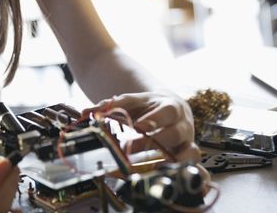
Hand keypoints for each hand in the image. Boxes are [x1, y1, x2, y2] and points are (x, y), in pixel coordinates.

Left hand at [83, 92, 199, 162]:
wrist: (171, 108)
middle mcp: (183, 125)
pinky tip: (162, 175)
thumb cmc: (149, 106)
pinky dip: (181, 172)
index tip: (137, 127)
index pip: (166, 112)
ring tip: (150, 166)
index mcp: (171, 107)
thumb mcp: (133, 101)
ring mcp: (187, 142)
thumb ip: (112, 105)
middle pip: (175, 133)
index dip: (154, 120)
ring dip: (172, 161)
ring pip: (190, 152)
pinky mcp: (187, 156)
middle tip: (131, 148)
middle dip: (154, 141)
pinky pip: (190, 166)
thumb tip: (86, 113)